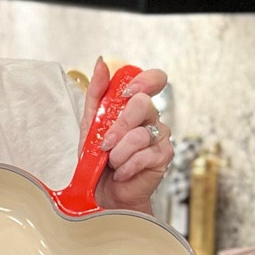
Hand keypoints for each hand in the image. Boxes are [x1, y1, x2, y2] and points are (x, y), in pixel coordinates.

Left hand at [81, 57, 173, 213]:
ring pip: (141, 134)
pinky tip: (121, 172)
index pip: (154, 79)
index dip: (144, 80)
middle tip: (106, 144)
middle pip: (144, 104)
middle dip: (119, 126)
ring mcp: (161, 137)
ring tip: (111, 162)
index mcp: (135, 106)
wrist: (103, 192)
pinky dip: (127, 165)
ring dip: (119, 152)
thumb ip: (97, 93)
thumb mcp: (91, 123)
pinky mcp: (164, 157)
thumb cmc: (99, 158)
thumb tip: (102, 63)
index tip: (126, 92)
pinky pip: (145, 155)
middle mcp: (151, 118)